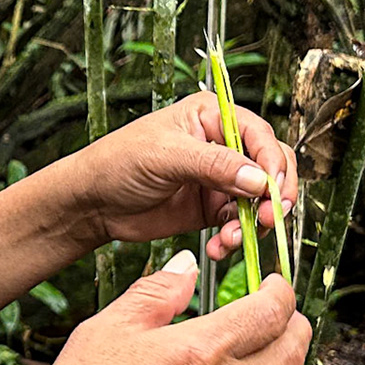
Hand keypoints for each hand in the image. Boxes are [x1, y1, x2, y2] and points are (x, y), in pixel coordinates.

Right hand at [0, 253, 310, 364]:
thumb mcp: (106, 330)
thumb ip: (156, 293)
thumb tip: (186, 267)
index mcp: (201, 351)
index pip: (272, 311)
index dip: (280, 290)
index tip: (272, 284)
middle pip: (293, 349)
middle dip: (293, 323)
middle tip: (278, 313)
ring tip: (256, 353)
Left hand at [62, 92, 298, 261]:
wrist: (92, 203)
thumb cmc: (118, 163)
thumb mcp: (166, 156)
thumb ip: (214, 166)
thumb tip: (259, 179)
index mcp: (213, 117)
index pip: (260, 136)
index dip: (272, 164)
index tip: (272, 190)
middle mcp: (222, 146)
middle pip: (270, 168)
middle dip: (272, 196)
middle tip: (264, 220)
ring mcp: (219, 180)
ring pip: (259, 200)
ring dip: (253, 223)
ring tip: (231, 239)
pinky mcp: (212, 209)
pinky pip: (239, 224)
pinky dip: (235, 239)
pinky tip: (218, 247)